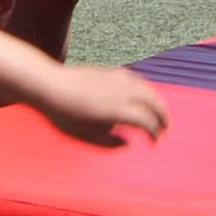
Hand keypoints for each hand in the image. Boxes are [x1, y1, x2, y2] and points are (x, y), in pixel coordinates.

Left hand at [30, 64, 168, 148]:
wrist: (50, 84)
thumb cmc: (65, 114)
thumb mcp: (86, 136)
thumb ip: (109, 142)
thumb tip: (126, 144)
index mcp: (120, 109)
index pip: (147, 121)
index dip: (154, 133)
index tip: (154, 142)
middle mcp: (124, 91)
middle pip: (154, 102)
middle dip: (163, 116)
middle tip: (166, 128)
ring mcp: (118, 78)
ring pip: (147, 88)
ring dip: (156, 101)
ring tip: (159, 112)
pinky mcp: (111, 70)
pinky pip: (137, 79)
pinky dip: (145, 89)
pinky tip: (142, 95)